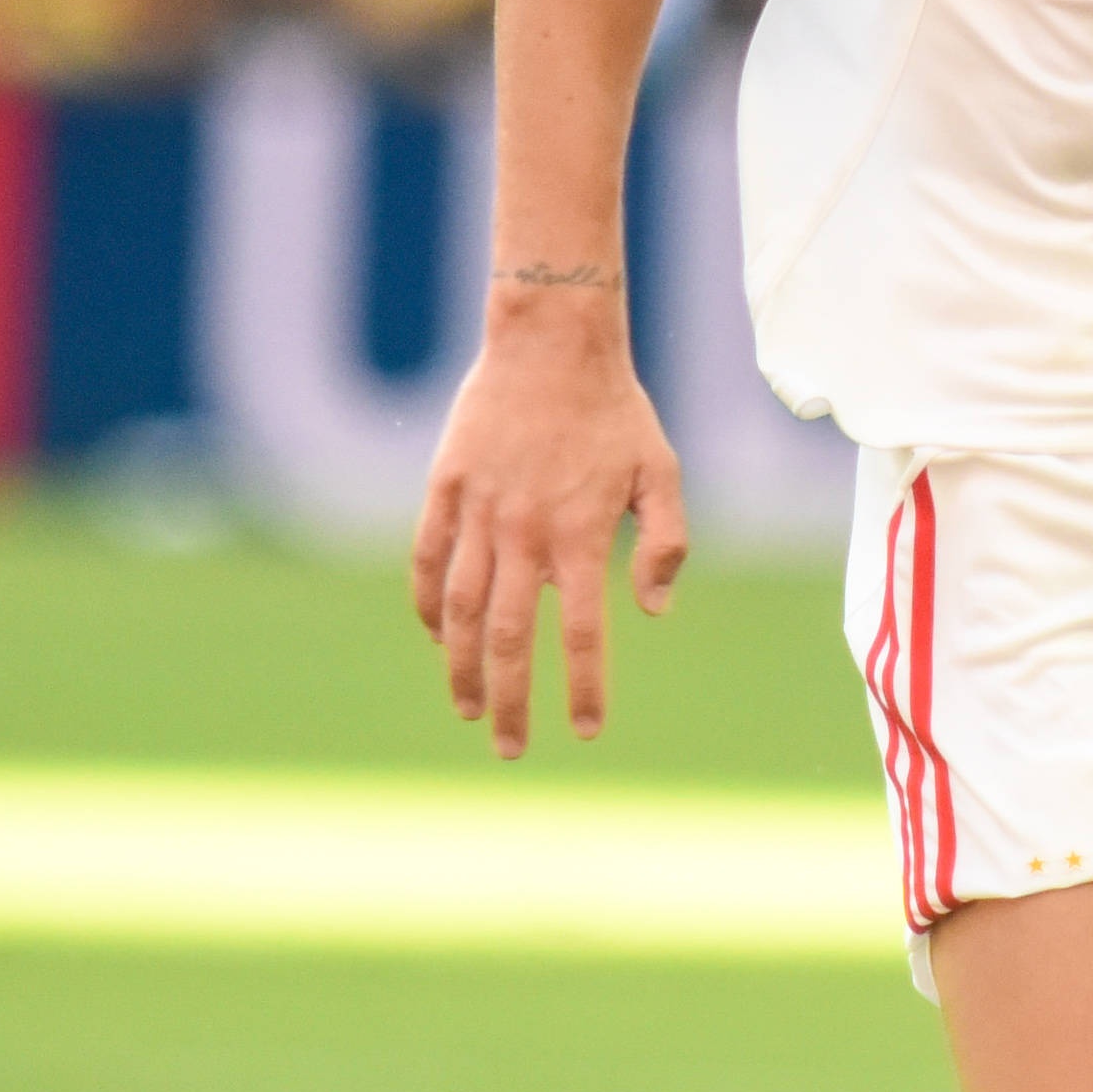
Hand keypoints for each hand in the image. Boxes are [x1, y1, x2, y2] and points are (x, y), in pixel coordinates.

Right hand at [410, 301, 687, 755]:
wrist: (553, 342)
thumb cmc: (617, 411)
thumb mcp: (664, 473)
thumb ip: (665, 545)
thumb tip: (656, 612)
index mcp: (583, 536)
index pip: (583, 635)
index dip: (584, 689)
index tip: (587, 732)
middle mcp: (526, 533)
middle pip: (511, 640)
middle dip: (511, 702)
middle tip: (511, 749)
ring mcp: (480, 512)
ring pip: (459, 610)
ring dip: (462, 667)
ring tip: (468, 708)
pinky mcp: (445, 489)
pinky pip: (427, 560)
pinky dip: (426, 606)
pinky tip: (435, 637)